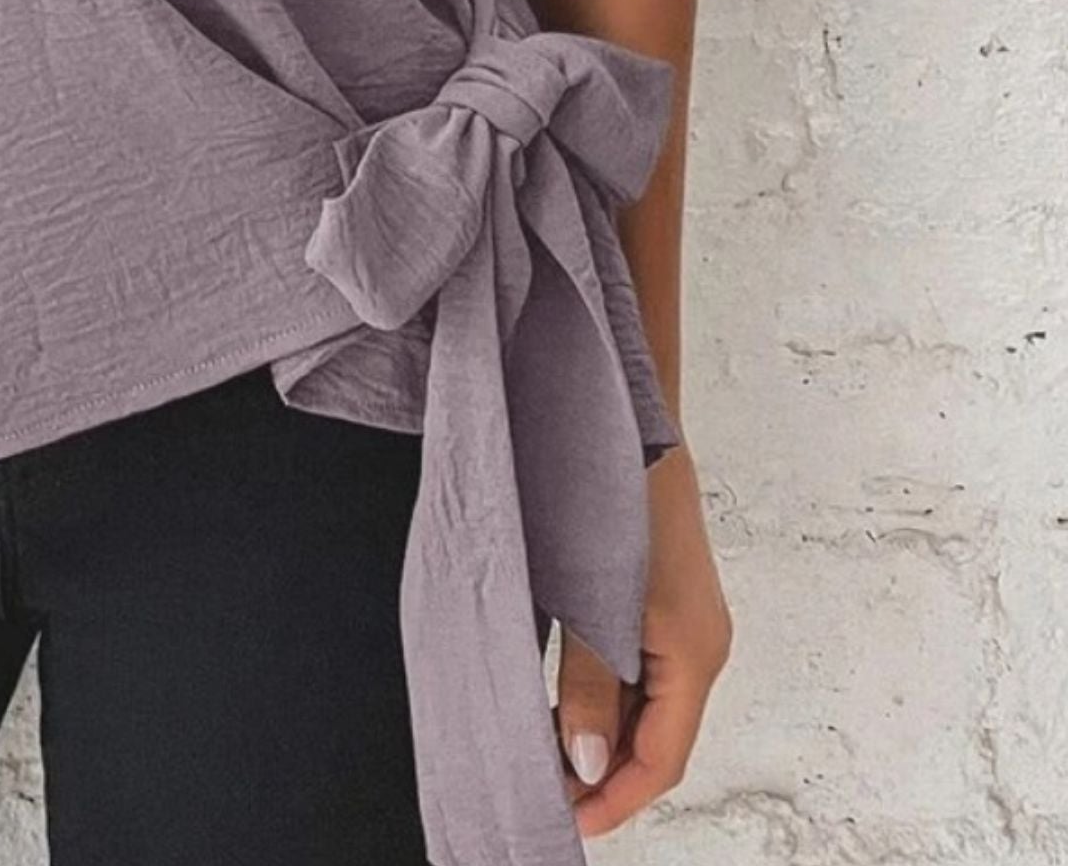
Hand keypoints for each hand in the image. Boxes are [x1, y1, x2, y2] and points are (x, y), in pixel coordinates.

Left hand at [554, 442, 732, 837]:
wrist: (627, 419)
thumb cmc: (615, 497)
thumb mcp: (593, 596)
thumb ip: (587, 683)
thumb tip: (587, 764)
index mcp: (694, 652)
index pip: (663, 758)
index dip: (617, 799)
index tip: (569, 825)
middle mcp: (700, 646)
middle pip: (658, 740)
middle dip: (606, 778)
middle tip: (545, 797)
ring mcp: (684, 624)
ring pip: (647, 708)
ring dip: (602, 739)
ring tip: (544, 759)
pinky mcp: (663, 603)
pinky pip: (640, 673)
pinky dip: (605, 700)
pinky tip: (561, 705)